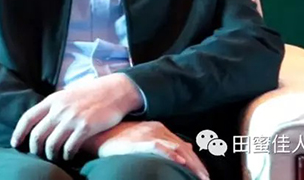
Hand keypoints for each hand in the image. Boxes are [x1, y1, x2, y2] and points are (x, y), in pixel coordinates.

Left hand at [10, 73, 142, 160]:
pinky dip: (67, 155)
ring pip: (51, 144)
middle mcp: (59, 109)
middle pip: (37, 134)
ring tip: (54, 157)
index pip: (28, 117)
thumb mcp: (67, 94)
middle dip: (34, 149)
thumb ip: (54, 106)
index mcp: (53, 100)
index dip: (18, 132)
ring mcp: (72, 118)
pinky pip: (70, 147)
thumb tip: (41, 120)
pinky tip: (69, 156)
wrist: (116, 90)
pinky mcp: (86, 127)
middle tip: (37, 155)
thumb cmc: (91, 94)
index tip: (15, 144)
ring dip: (50, 155)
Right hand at [83, 121, 209, 179]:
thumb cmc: (120, 139)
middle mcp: (157, 130)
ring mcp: (148, 134)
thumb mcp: (144, 138)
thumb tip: (184, 149)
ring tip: (200, 177)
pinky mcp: (138, 141)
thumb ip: (164, 142)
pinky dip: (170, 154)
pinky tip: (180, 162)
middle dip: (198, 166)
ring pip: (176, 148)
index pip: (184, 146)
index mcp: (160, 129)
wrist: (99, 134)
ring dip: (191, 164)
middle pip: (184, 148)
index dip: (196, 161)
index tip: (204, 175)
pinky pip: (158, 146)